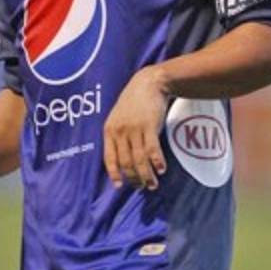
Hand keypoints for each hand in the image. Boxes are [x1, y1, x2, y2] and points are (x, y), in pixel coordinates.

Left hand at [103, 66, 168, 190]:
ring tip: (152, 184)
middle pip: (126, 162)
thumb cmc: (134, 101)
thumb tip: (122, 156)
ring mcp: (134, 129)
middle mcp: (120, 132)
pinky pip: (152, 150)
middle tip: (142, 187)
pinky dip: (157, 162)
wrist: (149, 83)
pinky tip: (161, 169)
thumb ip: (118, 134)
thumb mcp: (118, 116)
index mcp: (109, 130)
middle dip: (134, 178)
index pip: (109, 158)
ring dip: (146, 175)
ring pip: (139, 159)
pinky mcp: (149, 126)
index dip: (115, 173)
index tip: (120, 185)